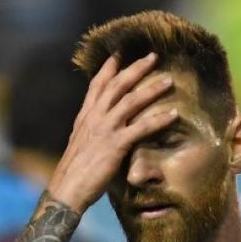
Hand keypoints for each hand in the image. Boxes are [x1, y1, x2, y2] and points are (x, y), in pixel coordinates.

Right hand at [47, 53, 176, 211]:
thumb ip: (92, 130)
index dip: (109, 67)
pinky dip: (158, 120)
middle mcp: (95, 117)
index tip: (120, 52)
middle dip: (135, 68)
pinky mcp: (115, 145)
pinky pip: (141, 128)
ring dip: (151, 89)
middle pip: (117, 85)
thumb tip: (101, 127)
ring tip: (168, 80)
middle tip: (153, 56)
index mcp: (85, 116)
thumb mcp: (81, 143)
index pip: (97, 85)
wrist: (67, 188)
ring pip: (131, 101)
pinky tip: (173, 115)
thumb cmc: (75, 171)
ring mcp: (105, 129)